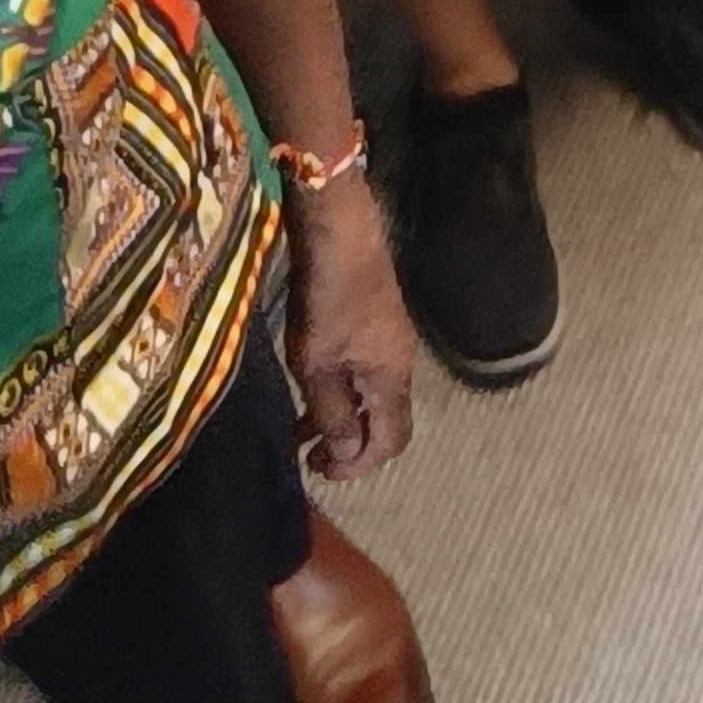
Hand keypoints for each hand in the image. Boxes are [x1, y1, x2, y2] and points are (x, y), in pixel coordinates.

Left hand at [281, 169, 418, 482]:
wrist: (341, 232)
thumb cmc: (327, 300)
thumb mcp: (318, 366)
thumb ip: (333, 413)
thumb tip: (345, 451)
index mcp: (393, 378)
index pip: (391, 441)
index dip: (359, 465)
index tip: (320, 471)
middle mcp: (401, 362)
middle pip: (385, 420)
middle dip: (349, 444)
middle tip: (307, 456)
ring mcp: (392, 338)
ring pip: (372, 394)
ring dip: (342, 416)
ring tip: (300, 427)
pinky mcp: (378, 319)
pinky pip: (366, 370)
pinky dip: (343, 388)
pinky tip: (312, 384)